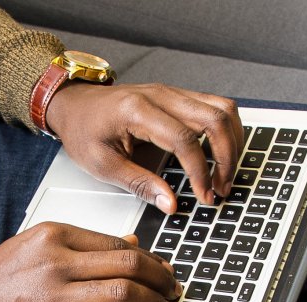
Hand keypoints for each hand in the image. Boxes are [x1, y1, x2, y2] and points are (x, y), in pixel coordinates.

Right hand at [0, 224, 179, 301]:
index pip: (117, 242)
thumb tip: (129, 242)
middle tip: (172, 289)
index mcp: (52, 235)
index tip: (161, 269)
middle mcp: (55, 263)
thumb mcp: (34, 246)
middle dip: (160, 278)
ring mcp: (52, 298)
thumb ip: (81, 244)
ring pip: (122, 295)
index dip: (149, 257)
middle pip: (128, 264)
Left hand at [45, 83, 242, 212]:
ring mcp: (172, 93)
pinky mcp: (178, 97)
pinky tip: (220, 155)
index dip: (200, 172)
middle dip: (226, 157)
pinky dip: (225, 131)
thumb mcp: (103, 165)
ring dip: (232, 142)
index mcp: (138, 111)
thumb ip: (139, 185)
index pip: (184, 139)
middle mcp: (161, 95)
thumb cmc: (83, 130)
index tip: (205, 196)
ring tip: (224, 174)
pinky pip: (215, 107)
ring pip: (222, 108)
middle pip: (214, 118)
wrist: (74, 104)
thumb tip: (171, 204)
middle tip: (222, 188)